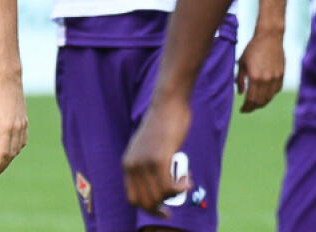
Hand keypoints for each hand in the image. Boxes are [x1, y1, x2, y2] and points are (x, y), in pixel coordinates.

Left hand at [0, 74, 26, 175]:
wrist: (7, 80)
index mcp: (6, 128)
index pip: (4, 154)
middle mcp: (17, 128)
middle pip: (13, 153)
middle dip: (4, 164)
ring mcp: (23, 124)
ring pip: (19, 147)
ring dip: (11, 156)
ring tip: (1, 161)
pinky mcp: (25, 120)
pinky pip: (23, 139)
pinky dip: (17, 147)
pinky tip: (10, 147)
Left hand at [123, 97, 191, 213]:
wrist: (167, 104)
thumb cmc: (164, 126)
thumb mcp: (150, 148)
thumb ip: (150, 166)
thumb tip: (163, 189)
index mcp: (127, 164)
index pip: (132, 199)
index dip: (150, 208)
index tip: (165, 210)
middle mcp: (132, 165)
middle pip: (146, 203)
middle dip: (164, 207)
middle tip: (179, 195)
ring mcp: (144, 162)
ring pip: (160, 197)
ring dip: (176, 194)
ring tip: (185, 179)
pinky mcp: (158, 158)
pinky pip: (169, 188)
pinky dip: (182, 188)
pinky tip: (187, 178)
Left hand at [236, 29, 284, 111]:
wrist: (269, 38)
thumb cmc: (252, 49)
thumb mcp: (241, 63)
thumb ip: (240, 79)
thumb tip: (240, 92)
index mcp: (255, 77)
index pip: (251, 98)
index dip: (247, 107)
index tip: (242, 110)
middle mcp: (266, 79)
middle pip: (261, 101)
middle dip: (253, 107)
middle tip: (247, 109)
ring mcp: (276, 78)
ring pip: (269, 97)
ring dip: (261, 103)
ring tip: (254, 104)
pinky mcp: (282, 76)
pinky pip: (276, 91)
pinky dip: (269, 96)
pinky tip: (263, 96)